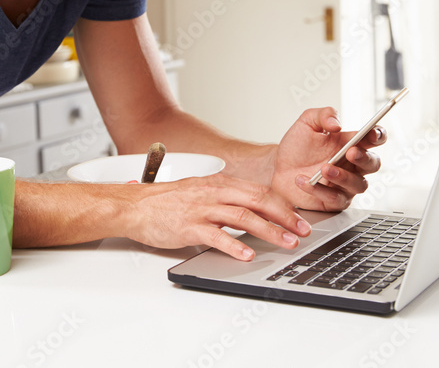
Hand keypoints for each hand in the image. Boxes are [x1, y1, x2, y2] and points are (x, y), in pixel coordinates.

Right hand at [122, 174, 311, 260]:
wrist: (135, 206)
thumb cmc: (166, 202)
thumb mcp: (201, 192)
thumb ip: (225, 199)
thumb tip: (253, 213)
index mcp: (220, 183)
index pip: (260, 191)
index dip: (284, 206)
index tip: (300, 219)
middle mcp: (214, 193)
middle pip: (258, 201)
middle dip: (285, 217)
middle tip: (303, 231)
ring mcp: (202, 209)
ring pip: (244, 217)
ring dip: (269, 231)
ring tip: (286, 243)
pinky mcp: (189, 227)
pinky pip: (216, 236)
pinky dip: (234, 246)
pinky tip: (247, 255)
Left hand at [270, 107, 384, 211]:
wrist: (278, 167)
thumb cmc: (297, 147)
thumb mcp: (307, 123)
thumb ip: (323, 115)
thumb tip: (336, 123)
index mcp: (350, 143)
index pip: (373, 139)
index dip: (377, 135)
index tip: (372, 133)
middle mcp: (352, 165)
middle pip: (373, 164)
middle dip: (364, 158)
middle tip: (350, 152)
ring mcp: (345, 184)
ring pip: (358, 185)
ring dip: (343, 176)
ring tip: (324, 168)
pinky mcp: (333, 200)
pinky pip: (334, 199)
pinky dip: (319, 190)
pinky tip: (304, 180)